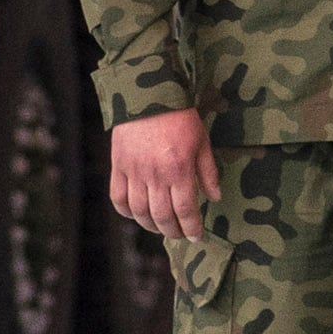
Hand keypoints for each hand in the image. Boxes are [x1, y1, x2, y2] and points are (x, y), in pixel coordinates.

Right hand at [109, 110, 213, 240]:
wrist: (149, 97)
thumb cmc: (181, 119)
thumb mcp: (202, 143)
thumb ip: (208, 172)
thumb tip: (214, 198)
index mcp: (179, 170)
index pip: (186, 209)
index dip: (191, 226)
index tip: (196, 236)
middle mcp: (155, 175)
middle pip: (161, 215)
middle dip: (172, 230)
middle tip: (179, 235)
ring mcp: (133, 172)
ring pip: (139, 211)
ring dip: (150, 225)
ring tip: (160, 228)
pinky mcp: (118, 166)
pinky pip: (118, 197)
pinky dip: (126, 211)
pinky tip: (136, 214)